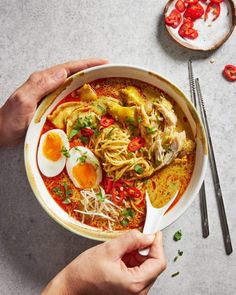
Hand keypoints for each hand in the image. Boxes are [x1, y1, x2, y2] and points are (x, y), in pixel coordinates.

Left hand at [0, 58, 107, 146]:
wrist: (1, 132)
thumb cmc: (11, 119)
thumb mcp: (24, 100)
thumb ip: (41, 85)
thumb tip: (63, 72)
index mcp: (42, 81)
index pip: (68, 68)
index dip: (86, 64)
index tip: (103, 63)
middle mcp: (47, 85)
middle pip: (72, 73)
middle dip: (90, 69)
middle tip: (107, 70)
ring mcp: (49, 95)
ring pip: (71, 83)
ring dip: (86, 81)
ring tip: (102, 81)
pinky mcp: (50, 104)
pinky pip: (68, 95)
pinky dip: (79, 94)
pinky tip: (87, 99)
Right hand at [42, 230, 166, 294]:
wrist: (73, 285)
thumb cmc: (86, 272)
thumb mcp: (109, 249)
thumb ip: (131, 240)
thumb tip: (148, 235)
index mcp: (134, 284)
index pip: (159, 262)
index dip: (157, 244)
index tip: (154, 232)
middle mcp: (137, 292)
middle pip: (154, 265)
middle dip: (145, 248)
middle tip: (134, 237)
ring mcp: (134, 292)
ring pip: (146, 267)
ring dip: (138, 253)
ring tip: (122, 249)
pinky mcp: (129, 289)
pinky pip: (138, 271)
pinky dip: (133, 260)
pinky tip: (121, 256)